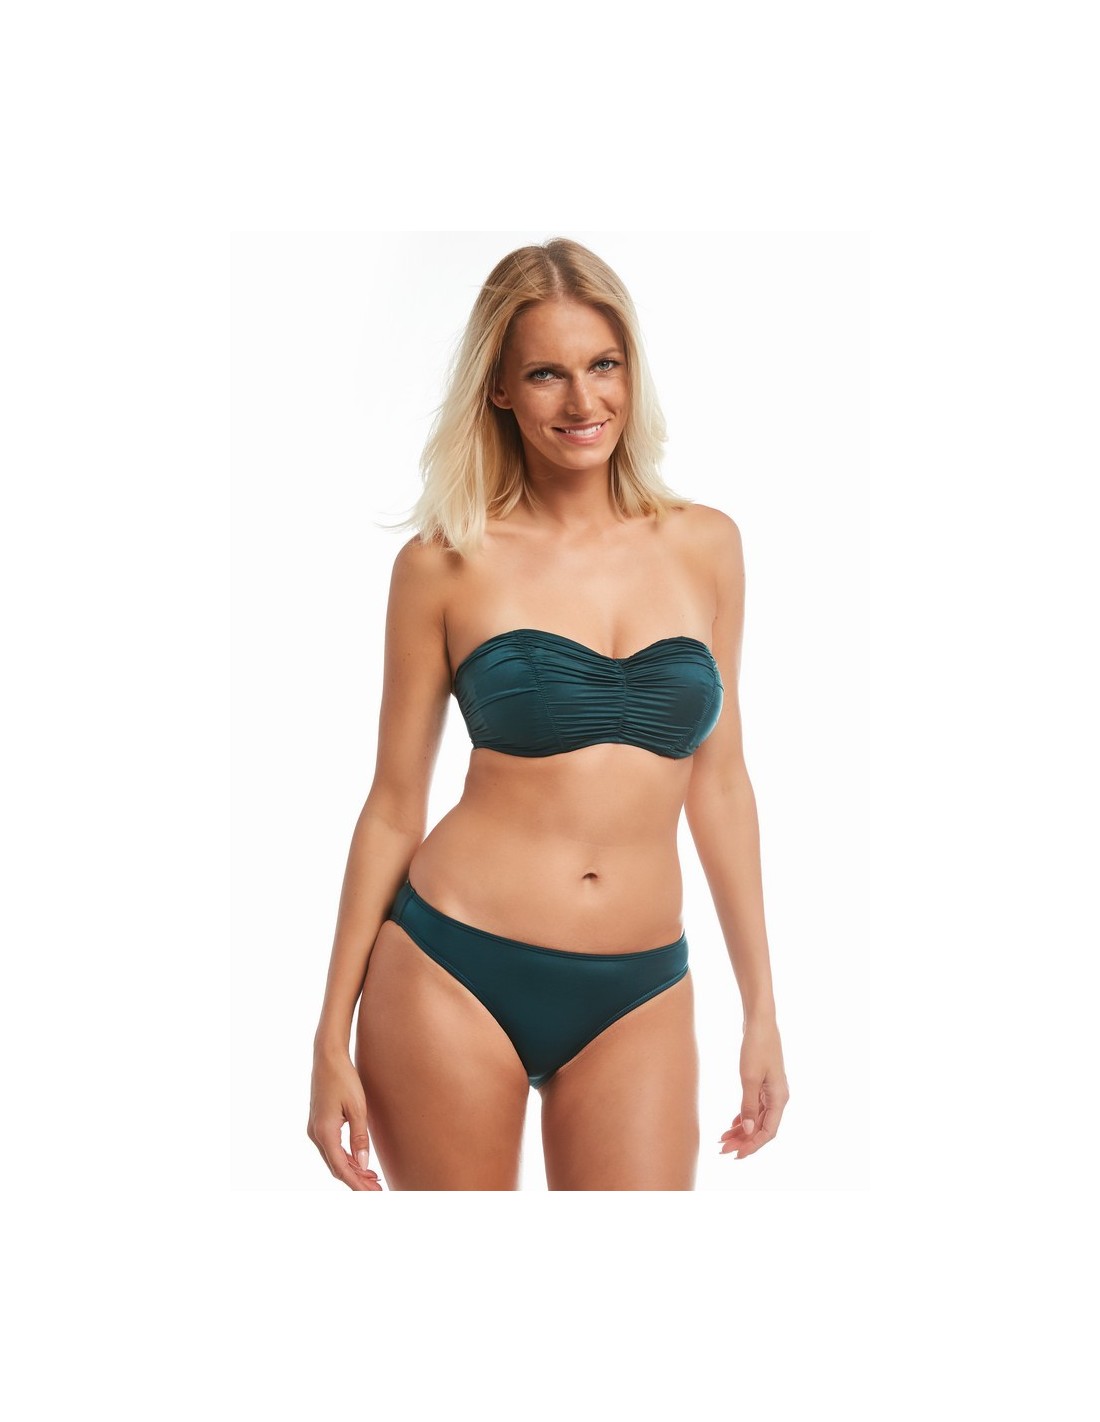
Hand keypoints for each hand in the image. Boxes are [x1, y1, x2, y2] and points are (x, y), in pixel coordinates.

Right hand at [308, 1048, 383, 1190]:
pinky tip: (360, 1162)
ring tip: (372, 1179)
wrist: (328, 1057)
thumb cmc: (344, 1079)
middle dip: (356, 1180)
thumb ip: (360, 1138)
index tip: (373, 1194)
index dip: (357, 1184)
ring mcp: (314, 1130)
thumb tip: (364, 1165)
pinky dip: (346, 1158)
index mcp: (324, 1132)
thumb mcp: (357, 1108)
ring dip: (352, 1170)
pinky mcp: (318, 1124)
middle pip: (336, 1167)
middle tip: (377, 1190)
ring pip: (333, 1159)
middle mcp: (315, 1134)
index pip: (341, 1168)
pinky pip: (331, 1149)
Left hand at [719, 1017, 788, 1159]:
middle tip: (722, 1149)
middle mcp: (778, 1097)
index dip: (752, 1146)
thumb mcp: (749, 1078)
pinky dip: (743, 1116)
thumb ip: (748, 1105)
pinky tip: (732, 1123)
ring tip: (722, 1139)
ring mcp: (772, 1090)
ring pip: (757, 1118)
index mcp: (780, 1098)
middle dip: (742, 1140)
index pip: (767, 1132)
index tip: (736, 1155)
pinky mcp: (764, 1083)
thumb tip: (747, 1131)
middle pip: (761, 1127)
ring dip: (741, 1130)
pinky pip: (754, 1107)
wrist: (760, 1022)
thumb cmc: (756, 1046)